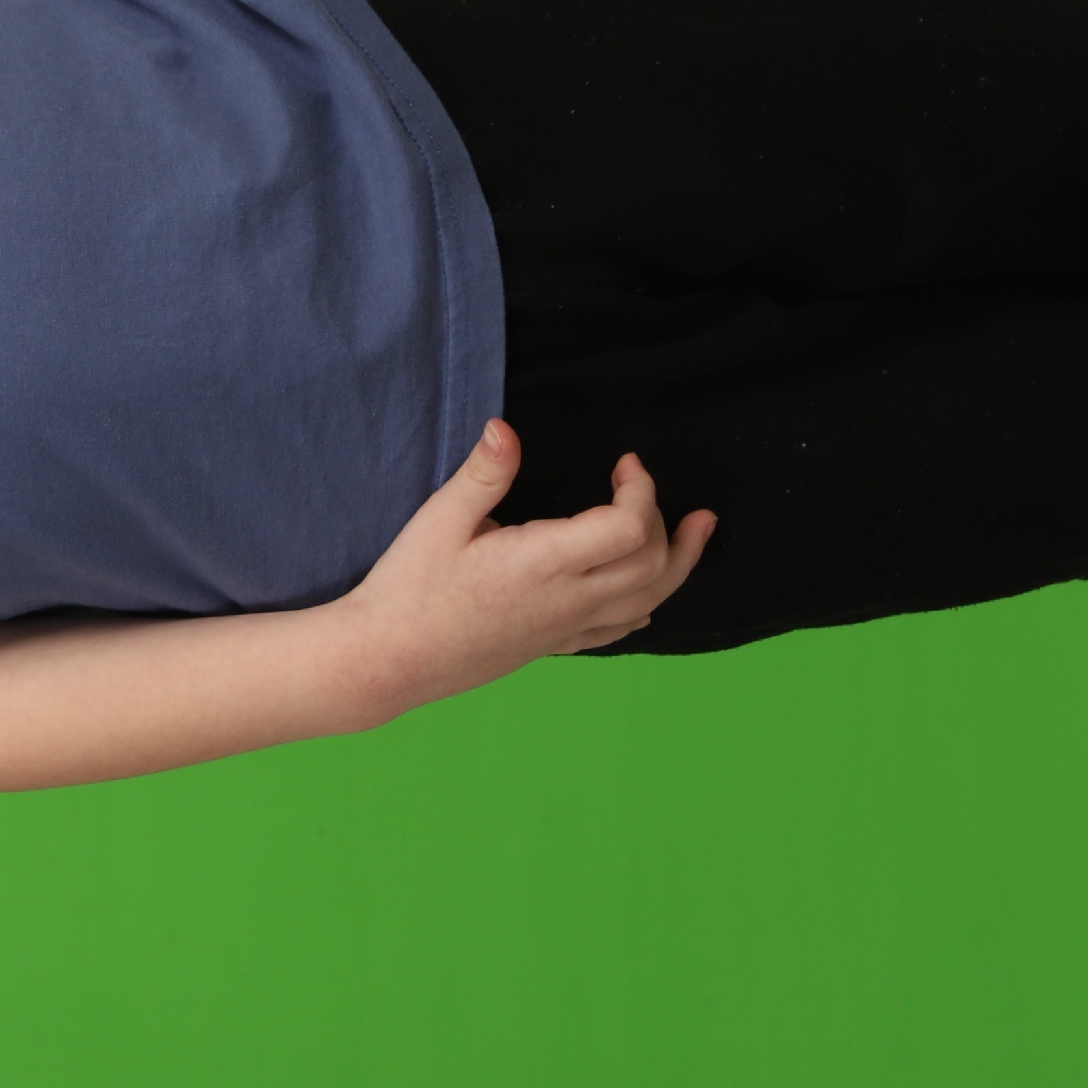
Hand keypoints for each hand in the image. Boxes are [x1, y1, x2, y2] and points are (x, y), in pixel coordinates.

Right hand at [336, 421, 716, 719]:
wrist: (389, 659)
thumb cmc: (409, 588)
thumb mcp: (438, 521)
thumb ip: (482, 473)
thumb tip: (506, 428)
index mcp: (544, 562)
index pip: (627, 527)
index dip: (641, 490)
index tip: (625, 463)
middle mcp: (569, 599)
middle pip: (653, 564)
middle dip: (664, 519)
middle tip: (640, 486)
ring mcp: (566, 628)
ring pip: (651, 599)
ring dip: (680, 563)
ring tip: (698, 532)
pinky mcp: (554, 646)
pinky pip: (621, 628)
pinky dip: (648, 602)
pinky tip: (648, 593)